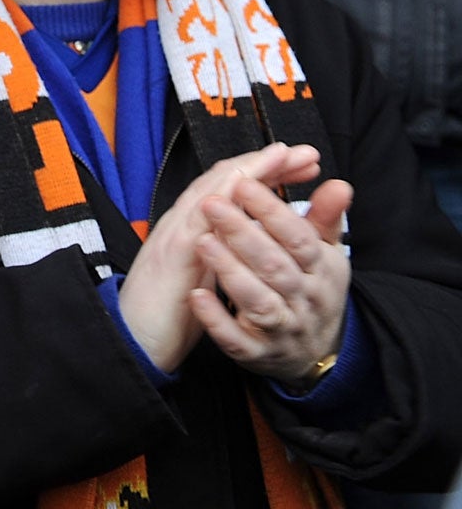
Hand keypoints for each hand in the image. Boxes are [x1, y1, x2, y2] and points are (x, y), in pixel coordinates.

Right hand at [117, 141, 322, 372]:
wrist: (135, 339)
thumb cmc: (171, 310)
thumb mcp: (208, 278)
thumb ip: (230, 253)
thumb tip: (256, 239)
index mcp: (196, 229)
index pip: (233, 191)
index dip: (267, 172)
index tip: (304, 163)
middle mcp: (185, 224)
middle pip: (224, 182)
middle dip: (266, 163)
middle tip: (304, 151)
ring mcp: (175, 237)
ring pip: (209, 193)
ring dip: (247, 172)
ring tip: (280, 156)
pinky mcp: (171, 258)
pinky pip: (195, 226)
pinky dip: (218, 201)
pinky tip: (240, 190)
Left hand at [191, 174, 352, 384]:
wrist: (316, 354)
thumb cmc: (312, 290)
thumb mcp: (325, 256)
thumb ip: (326, 218)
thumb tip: (340, 184)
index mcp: (319, 272)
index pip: (299, 239)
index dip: (273, 211)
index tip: (245, 183)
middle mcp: (302, 301)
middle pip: (275, 266)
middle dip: (243, 233)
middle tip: (212, 204)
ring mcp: (280, 329)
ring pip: (257, 301)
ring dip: (229, 271)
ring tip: (202, 241)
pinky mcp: (256, 353)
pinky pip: (237, 340)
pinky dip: (216, 320)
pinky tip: (196, 296)